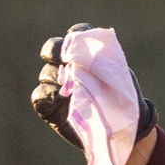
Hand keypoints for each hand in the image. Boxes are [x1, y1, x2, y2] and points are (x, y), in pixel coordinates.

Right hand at [31, 25, 158, 164]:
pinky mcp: (49, 105)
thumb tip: (90, 57)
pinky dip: (46, 94)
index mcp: (87, 55)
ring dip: (55, 77)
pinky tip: (58, 98)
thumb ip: (106, 64)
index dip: (77, 35)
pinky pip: (39, 95)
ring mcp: (56, 84)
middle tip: (62, 57)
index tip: (78, 39)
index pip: (77, 34)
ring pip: (47, 73)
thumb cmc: (124, 99)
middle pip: (54, 49)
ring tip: (69, 87)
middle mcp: (68, 66)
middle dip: (55, 49)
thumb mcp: (121, 80)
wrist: (123, 129)